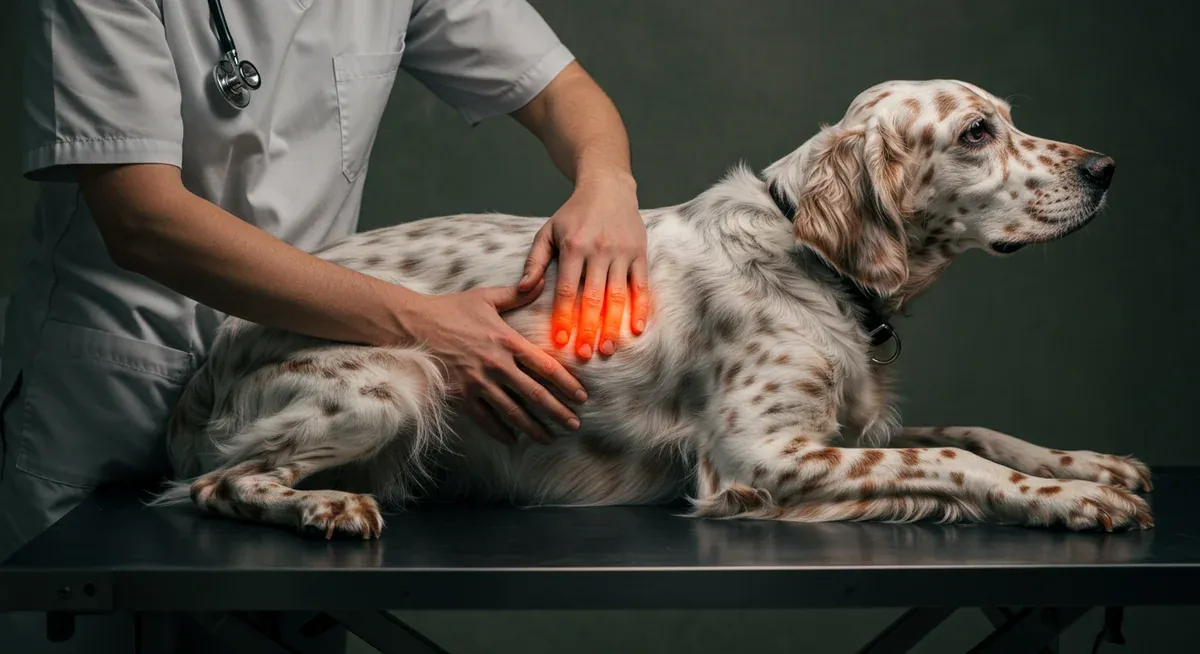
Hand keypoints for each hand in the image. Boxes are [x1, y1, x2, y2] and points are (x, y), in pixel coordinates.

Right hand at [400, 282, 586, 444]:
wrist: (412, 325)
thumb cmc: (450, 309)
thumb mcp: (486, 297)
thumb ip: (517, 294)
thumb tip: (540, 281)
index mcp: (507, 341)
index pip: (545, 367)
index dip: (567, 384)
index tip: (582, 397)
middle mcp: (496, 365)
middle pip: (535, 394)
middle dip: (558, 412)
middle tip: (575, 424)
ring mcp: (478, 383)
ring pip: (513, 412)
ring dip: (534, 428)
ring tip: (549, 438)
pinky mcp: (460, 395)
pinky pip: (485, 419)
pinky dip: (500, 431)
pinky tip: (513, 439)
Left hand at [519, 174, 649, 359]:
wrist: (609, 187)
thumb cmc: (573, 214)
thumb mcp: (548, 232)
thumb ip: (534, 261)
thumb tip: (524, 289)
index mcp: (574, 246)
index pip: (567, 290)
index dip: (562, 318)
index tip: (559, 342)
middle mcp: (599, 250)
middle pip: (593, 298)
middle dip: (588, 329)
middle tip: (584, 354)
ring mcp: (622, 252)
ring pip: (618, 295)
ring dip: (613, 325)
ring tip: (607, 349)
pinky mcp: (640, 253)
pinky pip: (641, 285)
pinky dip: (640, 308)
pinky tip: (636, 329)